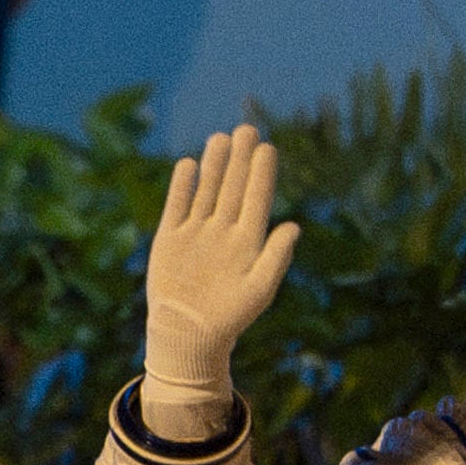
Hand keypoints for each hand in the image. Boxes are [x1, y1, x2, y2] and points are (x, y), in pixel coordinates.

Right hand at [140, 122, 296, 429]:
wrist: (188, 335)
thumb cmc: (230, 317)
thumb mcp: (260, 289)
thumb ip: (276, 257)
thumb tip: (294, 226)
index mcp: (248, 240)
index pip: (256, 198)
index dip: (262, 173)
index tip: (268, 148)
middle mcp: (223, 231)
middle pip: (233, 187)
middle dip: (241, 159)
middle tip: (248, 129)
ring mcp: (196, 233)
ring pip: (207, 190)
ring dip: (214, 165)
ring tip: (221, 138)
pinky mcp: (170, 239)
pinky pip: (177, 206)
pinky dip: (182, 186)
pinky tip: (188, 164)